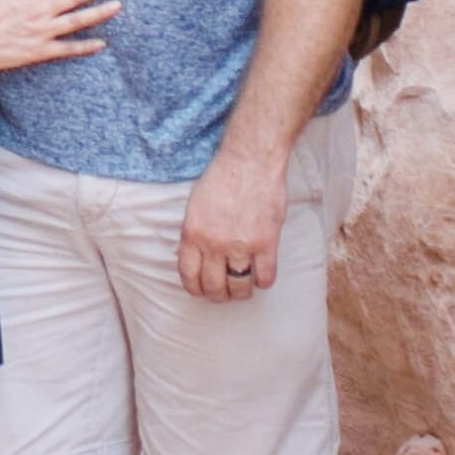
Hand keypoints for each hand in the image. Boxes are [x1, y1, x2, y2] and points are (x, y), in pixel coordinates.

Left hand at [179, 149, 285, 304]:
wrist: (250, 160)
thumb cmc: (222, 177)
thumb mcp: (195, 205)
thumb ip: (193, 233)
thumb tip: (191, 257)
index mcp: (193, 234)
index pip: (188, 276)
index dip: (195, 289)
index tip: (202, 291)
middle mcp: (214, 244)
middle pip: (213, 287)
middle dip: (218, 295)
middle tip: (224, 293)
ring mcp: (241, 245)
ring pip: (239, 286)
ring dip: (241, 292)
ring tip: (244, 288)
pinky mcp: (266, 243)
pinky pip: (265, 276)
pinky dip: (263, 281)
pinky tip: (262, 276)